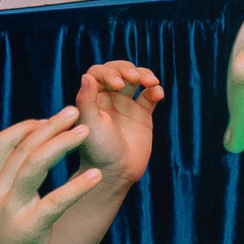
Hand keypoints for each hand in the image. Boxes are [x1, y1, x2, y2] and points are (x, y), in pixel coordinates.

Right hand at [0, 110, 99, 243]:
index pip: (2, 142)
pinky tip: (96, 176)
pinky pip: (56, 202)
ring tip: (85, 131)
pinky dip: (77, 186)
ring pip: (35, 166)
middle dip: (51, 126)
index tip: (49, 119)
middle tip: (75, 112)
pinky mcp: (30, 229)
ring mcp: (11, 211)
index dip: (26, 126)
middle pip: (23, 148)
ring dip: (62, 144)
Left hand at [73, 61, 164, 183]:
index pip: (99, 73)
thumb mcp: (89, 126)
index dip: (109, 73)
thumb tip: (87, 76)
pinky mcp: (143, 114)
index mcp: (92, 99)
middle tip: (135, 79)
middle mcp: (108, 99)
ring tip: (151, 82)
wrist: (116, 173)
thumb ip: (86, 100)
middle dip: (128, 70)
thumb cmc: (97, 151)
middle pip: (118, 71)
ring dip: (144, 74)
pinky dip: (156, 91)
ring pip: (136, 79)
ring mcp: (126, 105)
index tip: (118, 84)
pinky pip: (150, 95)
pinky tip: (157, 94)